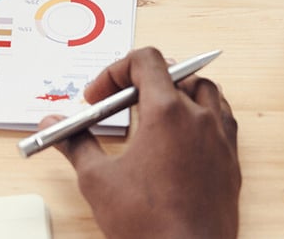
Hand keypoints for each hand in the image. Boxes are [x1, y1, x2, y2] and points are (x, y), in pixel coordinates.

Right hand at [41, 47, 239, 238]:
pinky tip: (181, 136)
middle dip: (141, 81)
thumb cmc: (149, 225)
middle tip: (119, 104)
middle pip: (174, 72)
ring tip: (153, 112)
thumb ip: (75, 143)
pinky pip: (223, 119)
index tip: (99, 96)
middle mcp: (199, 118)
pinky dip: (201, 115)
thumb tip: (53, 125)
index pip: (146, 61)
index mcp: (167, 113)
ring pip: (205, 91)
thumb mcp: (98, 180)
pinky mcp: (231, 161)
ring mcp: (220, 139)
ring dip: (177, 91)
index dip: (116, 71)